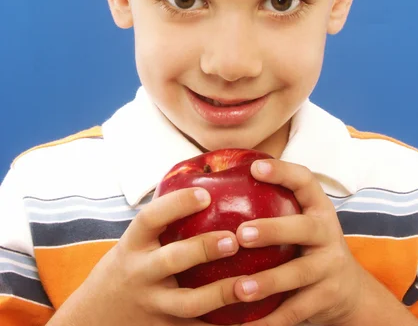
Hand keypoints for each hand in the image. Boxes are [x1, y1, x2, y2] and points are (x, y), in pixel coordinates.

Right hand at [48, 187, 241, 325]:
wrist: (96, 315)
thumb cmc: (129, 264)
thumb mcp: (136, 240)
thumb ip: (165, 219)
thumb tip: (209, 177)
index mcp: (133, 244)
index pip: (150, 218)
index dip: (177, 204)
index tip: (205, 194)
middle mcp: (140, 273)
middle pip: (171, 260)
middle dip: (203, 249)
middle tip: (235, 239)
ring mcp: (153, 305)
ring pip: (187, 303)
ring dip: (219, 293)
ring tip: (248, 283)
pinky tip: (251, 321)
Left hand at [231, 159, 364, 325]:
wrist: (350, 291)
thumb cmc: (308, 247)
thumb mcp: (300, 221)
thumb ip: (274, 206)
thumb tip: (216, 188)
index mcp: (318, 207)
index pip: (305, 181)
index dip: (282, 172)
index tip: (255, 167)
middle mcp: (327, 232)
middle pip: (303, 228)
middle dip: (272, 230)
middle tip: (241, 235)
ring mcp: (330, 266)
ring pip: (299, 274)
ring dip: (268, 282)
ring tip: (239, 289)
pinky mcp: (328, 297)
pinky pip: (296, 310)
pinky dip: (271, 320)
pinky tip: (244, 325)